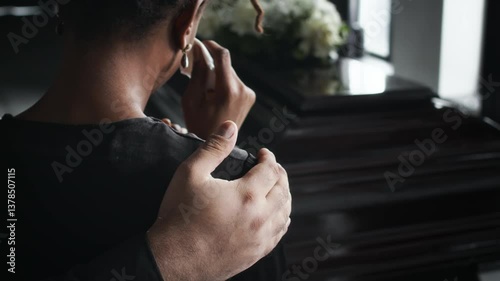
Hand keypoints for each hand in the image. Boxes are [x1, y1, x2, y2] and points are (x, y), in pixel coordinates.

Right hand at [147, 121, 291, 280]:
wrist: (171, 259)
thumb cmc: (178, 215)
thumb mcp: (190, 174)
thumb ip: (213, 148)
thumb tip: (230, 127)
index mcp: (247, 195)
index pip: (271, 170)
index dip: (269, 157)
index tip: (263, 152)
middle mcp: (259, 217)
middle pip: (283, 190)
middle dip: (280, 174)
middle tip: (272, 167)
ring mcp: (259, 239)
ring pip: (285, 213)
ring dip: (284, 196)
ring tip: (276, 188)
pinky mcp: (255, 254)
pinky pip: (278, 234)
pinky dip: (282, 219)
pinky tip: (276, 216)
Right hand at [182, 41, 255, 139]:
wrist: (217, 147)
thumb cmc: (199, 124)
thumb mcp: (191, 99)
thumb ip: (197, 73)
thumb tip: (198, 51)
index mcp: (228, 90)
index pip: (223, 56)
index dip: (211, 46)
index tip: (201, 43)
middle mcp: (243, 90)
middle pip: (226, 65)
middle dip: (211, 64)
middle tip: (196, 69)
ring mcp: (248, 94)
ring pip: (230, 73)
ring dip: (217, 75)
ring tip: (206, 90)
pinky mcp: (250, 98)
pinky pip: (234, 82)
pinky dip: (223, 83)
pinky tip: (215, 97)